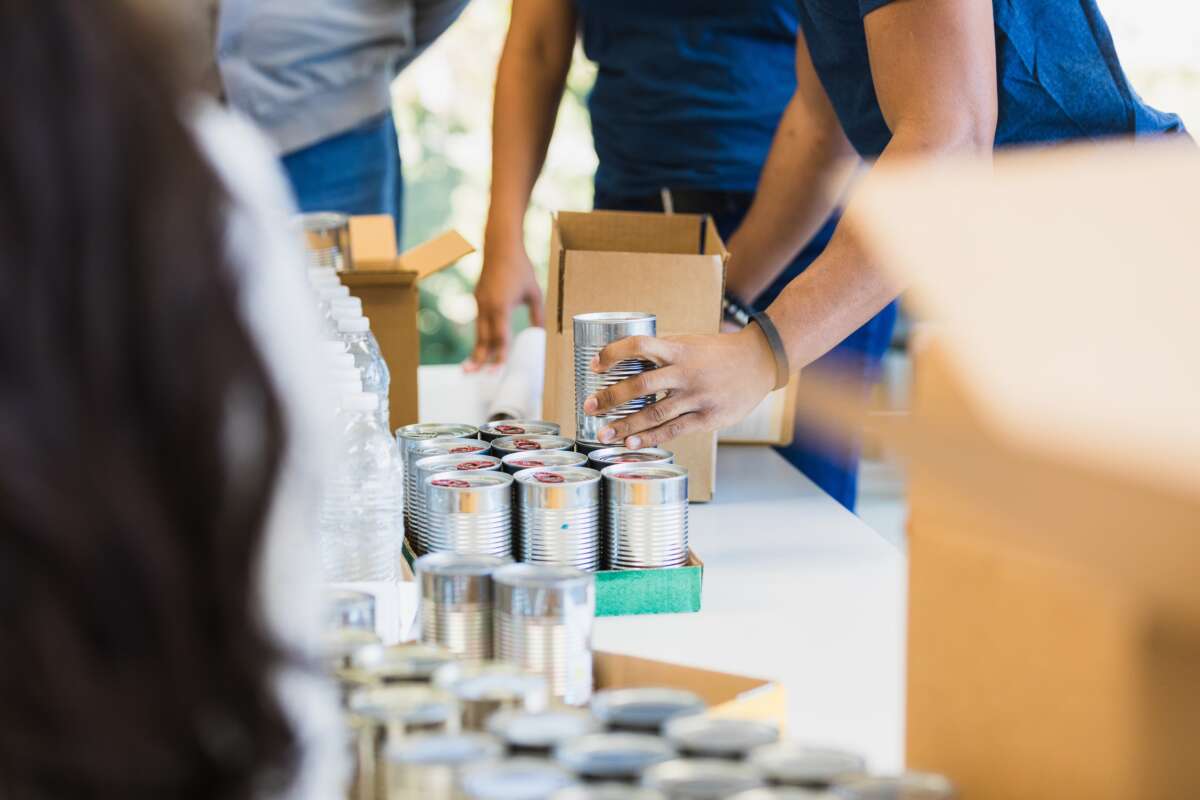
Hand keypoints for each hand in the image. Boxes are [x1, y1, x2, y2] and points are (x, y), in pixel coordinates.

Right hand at [466, 243, 543, 370]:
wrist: (500, 245)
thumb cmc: (520, 267)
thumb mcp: (534, 292)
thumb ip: (537, 315)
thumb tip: (541, 334)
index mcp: (502, 306)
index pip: (500, 338)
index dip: (499, 356)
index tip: (497, 371)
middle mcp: (487, 307)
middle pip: (484, 339)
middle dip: (480, 359)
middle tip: (474, 376)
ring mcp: (480, 302)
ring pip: (479, 332)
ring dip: (476, 350)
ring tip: (469, 368)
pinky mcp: (478, 298)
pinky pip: (479, 322)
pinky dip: (480, 336)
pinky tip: (479, 347)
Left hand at [581, 326, 776, 447]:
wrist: (759, 362)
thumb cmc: (718, 353)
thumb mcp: (690, 342)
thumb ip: (662, 352)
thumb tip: (625, 359)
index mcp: (678, 349)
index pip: (638, 345)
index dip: (613, 354)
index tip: (594, 365)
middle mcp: (685, 372)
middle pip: (640, 386)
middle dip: (610, 397)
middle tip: (589, 407)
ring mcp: (697, 397)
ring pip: (653, 414)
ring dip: (625, 425)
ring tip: (604, 434)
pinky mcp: (708, 418)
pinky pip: (673, 430)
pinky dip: (650, 438)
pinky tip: (632, 443)